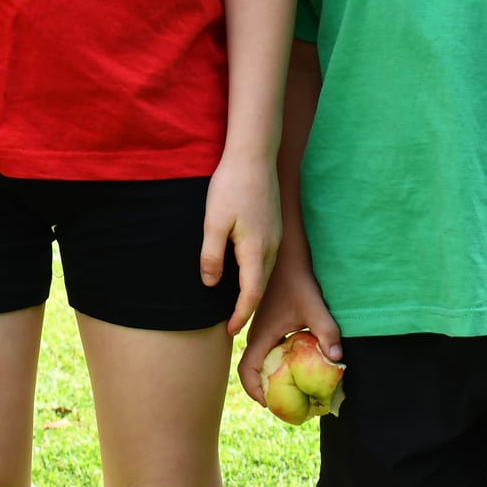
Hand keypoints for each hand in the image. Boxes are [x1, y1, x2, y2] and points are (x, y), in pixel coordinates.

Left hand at [201, 153, 281, 336]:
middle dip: (247, 307)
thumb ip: (212, 256)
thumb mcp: (214, 222)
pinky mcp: (274, 226)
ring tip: (236, 303)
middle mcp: (271, 247)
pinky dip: (256, 273)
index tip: (230, 331)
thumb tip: (211, 284)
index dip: (240, 315)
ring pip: (265, 273)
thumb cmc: (231, 186)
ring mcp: (275, 236)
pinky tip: (244, 271)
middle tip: (231, 324)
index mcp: (256, 250)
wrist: (254, 155)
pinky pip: (267, 259)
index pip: (251, 294)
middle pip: (261, 287)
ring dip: (252, 290)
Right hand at [238, 257, 341, 404]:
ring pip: (261, 360)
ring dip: (272, 376)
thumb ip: (326, 331)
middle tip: (287, 402)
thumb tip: (337, 358)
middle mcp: (257, 334)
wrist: (288, 257)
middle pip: (253, 370)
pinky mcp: (270, 324)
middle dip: (266, 389)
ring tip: (294, 387)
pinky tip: (299, 362)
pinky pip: (269, 350)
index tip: (270, 404)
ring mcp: (262, 329)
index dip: (254, 391)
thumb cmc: (298, 281)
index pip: (247, 371)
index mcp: (261, 335)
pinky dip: (279, 362)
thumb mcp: (314, 306)